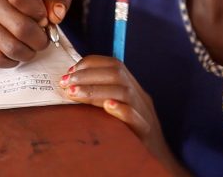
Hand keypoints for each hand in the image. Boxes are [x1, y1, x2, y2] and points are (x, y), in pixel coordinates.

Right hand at [0, 0, 70, 67]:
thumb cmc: (26, 3)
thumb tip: (57, 15)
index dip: (38, 11)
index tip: (43, 18)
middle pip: (21, 27)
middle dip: (40, 39)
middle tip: (43, 38)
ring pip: (12, 48)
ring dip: (29, 52)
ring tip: (32, 46)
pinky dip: (14, 60)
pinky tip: (17, 52)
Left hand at [59, 55, 178, 169]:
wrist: (157, 158)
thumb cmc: (130, 132)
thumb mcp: (118, 108)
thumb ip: (101, 96)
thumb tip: (70, 86)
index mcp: (133, 88)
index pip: (114, 65)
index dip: (91, 64)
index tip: (69, 72)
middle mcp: (140, 96)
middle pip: (117, 74)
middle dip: (87, 75)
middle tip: (65, 83)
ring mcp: (144, 113)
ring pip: (124, 92)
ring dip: (95, 90)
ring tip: (73, 94)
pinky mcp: (145, 132)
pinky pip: (135, 117)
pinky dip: (121, 110)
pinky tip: (106, 106)